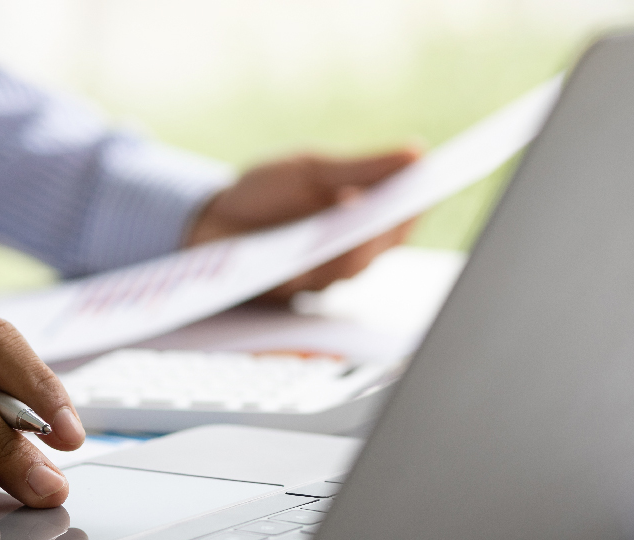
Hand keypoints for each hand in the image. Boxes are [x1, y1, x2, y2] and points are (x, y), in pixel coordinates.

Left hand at [185, 149, 420, 302]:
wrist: (206, 223)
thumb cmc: (263, 192)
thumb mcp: (311, 168)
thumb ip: (361, 167)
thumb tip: (417, 151)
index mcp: (361, 217)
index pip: (401, 216)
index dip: (416, 206)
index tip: (427, 190)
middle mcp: (347, 251)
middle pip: (380, 247)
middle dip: (385, 229)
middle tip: (391, 211)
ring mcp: (320, 275)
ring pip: (350, 268)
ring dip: (353, 248)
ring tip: (354, 226)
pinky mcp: (291, 293)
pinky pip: (311, 285)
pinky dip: (316, 268)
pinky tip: (315, 250)